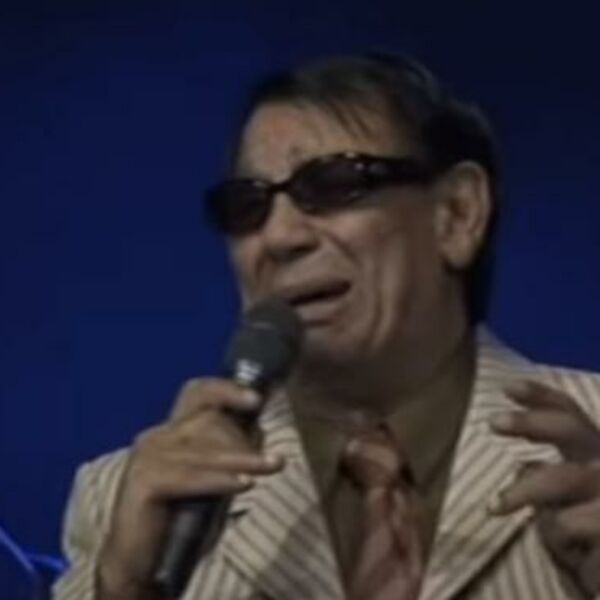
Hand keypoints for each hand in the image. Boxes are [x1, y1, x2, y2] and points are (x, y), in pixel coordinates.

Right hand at [97, 378, 283, 599]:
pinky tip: (244, 485)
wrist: (138, 561)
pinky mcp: (143, 482)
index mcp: (170, 431)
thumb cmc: (180, 519)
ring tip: (275, 466)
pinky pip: (191, 476)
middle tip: (274, 461)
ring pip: (206, 449)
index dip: (228, 390)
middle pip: (209, 420)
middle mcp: (156, 436)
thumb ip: (228, 454)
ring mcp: (147, 457)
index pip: (197, 393)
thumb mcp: (210, 479)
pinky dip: (220, 480)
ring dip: (246, 459)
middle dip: (245, 440)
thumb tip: (257, 430)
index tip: (258, 399)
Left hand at [488, 380, 599, 595]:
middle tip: (492, 422)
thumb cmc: (588, 546)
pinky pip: (574, 521)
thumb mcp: (561, 510)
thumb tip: (523, 465)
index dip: (541, 397)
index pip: (570, 415)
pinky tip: (567, 541)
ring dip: (525, 490)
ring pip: (565, 476)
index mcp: (593, 456)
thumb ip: (545, 482)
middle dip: (531, 422)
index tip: (507, 388)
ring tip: (494, 507)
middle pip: (573, 429)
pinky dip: (561, 531)